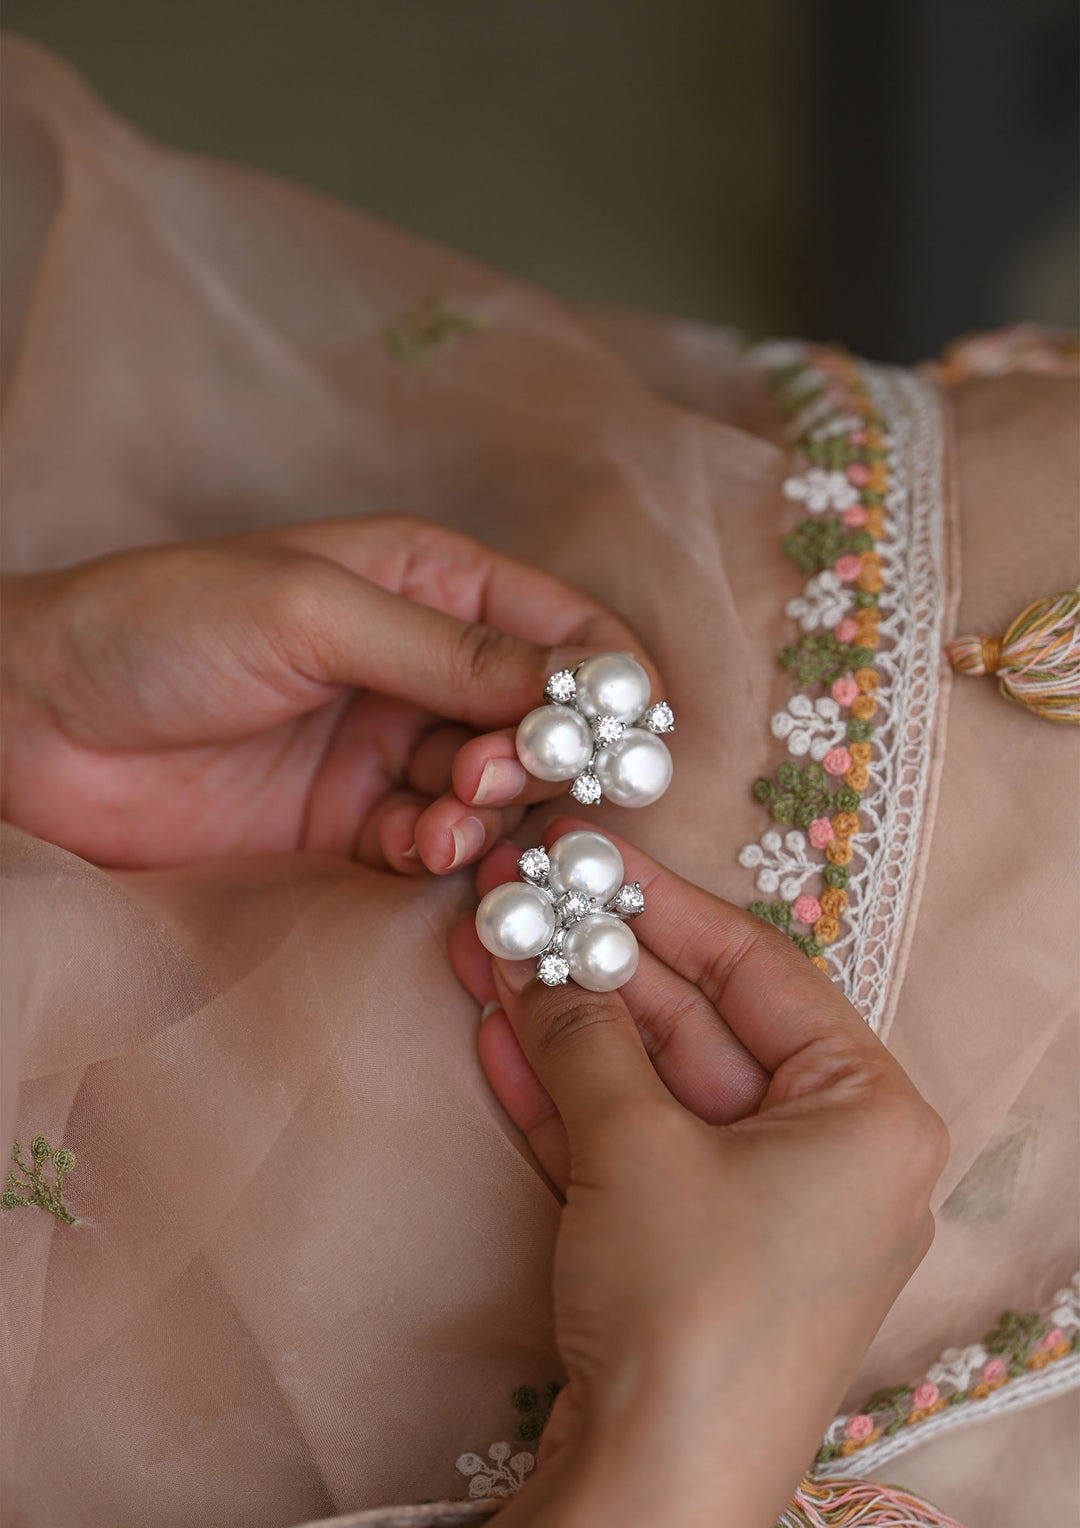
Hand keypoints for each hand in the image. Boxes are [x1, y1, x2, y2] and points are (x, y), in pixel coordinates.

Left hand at [0, 517, 657, 869]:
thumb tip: (580, 688)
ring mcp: (385, 749)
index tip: (627, 731)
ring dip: (492, 808)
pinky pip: (431, 844)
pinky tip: (421, 848)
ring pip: (492, 789)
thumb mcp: (313, 612)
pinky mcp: (348, 825)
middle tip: (513, 776)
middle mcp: (419, 667)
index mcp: (424, 582)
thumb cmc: (161, 627)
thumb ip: (448, 652)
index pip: (559, 625)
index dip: (608, 678)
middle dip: (547, 751)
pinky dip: (442, 853)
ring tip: (455, 813)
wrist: (35, 723)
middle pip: (539, 717)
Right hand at [451, 821, 947, 1527]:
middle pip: (697, 1026)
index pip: (758, 970)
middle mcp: (827, 1153)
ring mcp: (757, 1205)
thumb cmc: (691, 1310)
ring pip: (651, 1086)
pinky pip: (631, 1146)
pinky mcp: (692, 1249)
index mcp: (867, 1113)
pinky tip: (499, 1033)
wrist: (651, 1491)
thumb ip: (587, 1035)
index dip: (665, 909)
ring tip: (489, 953)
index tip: (593, 858)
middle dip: (598, 971)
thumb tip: (537, 954)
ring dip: (567, 1026)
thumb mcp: (637, 1145)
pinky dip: (567, 1096)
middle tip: (522, 904)